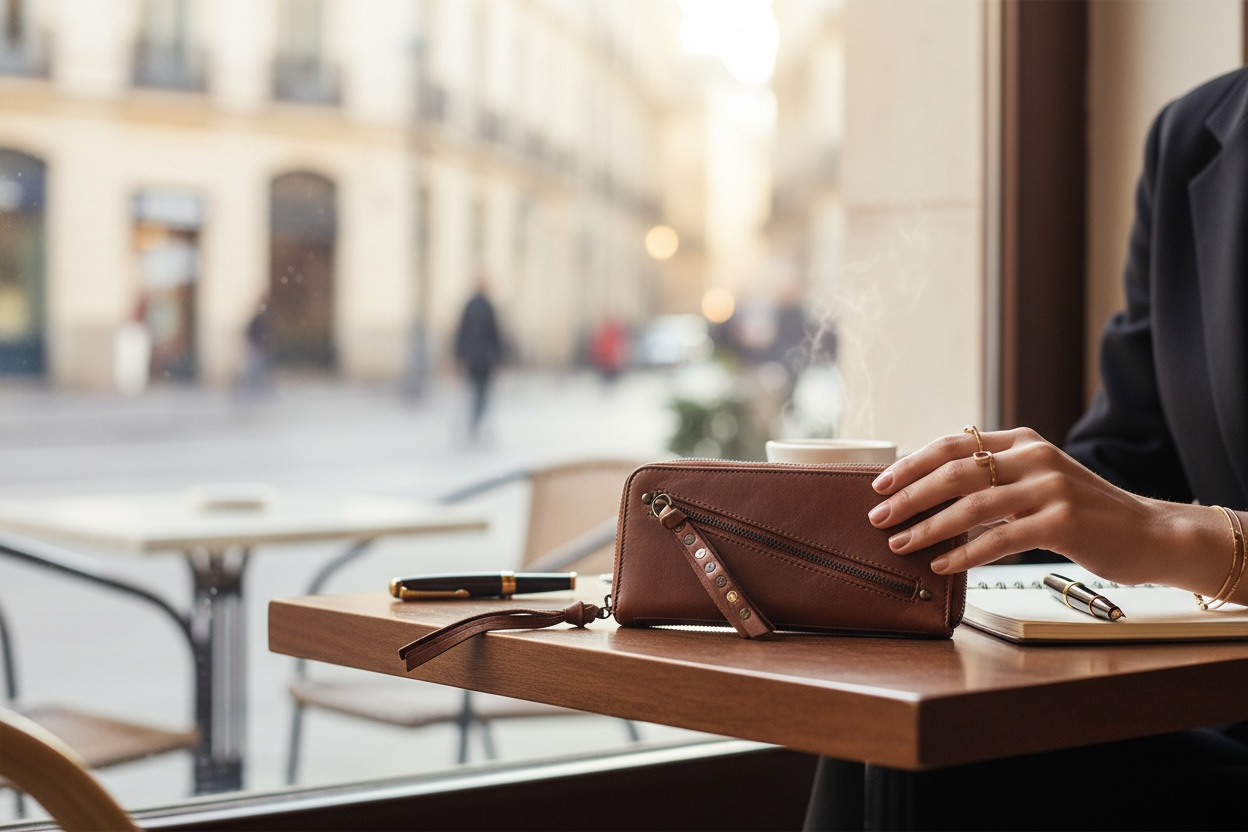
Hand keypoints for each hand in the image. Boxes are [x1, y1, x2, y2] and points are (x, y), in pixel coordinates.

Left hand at [866, 427, 1214, 586]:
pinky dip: (964, 554)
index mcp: (1021, 442)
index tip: (880, 484)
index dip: (912, 464)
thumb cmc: (1083, 512)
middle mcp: (1034, 457)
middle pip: (955, 472)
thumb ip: (994, 478)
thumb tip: (928, 493)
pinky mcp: (1063, 522)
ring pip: (972, 506)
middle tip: (878, 517)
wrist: (1148, 533)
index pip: (953, 444)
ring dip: (928, 527)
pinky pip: (999, 539)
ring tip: (900, 544)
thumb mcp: (1036, 480)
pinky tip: (941, 566)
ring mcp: (1050, 488)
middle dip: (909, 496)